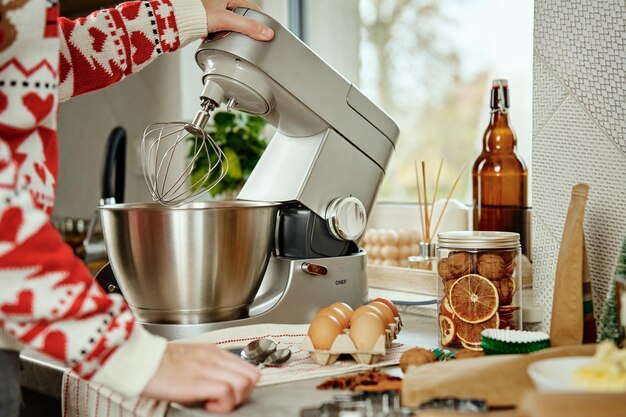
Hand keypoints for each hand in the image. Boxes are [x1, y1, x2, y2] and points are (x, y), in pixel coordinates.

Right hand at [142, 343, 259, 412]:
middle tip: (225, 401)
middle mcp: (215, 357)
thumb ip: (209, 367)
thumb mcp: (191, 359)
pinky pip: (227, 392)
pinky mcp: (198, 382)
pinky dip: (223, 404)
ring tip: (215, 403)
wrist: (138, 361)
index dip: (244, 386)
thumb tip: (220, 383)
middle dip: (243, 394)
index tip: (231, 395)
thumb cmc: (158, 363)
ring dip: (234, 399)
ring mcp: (208, 368)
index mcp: (214, 351)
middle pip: (252, 376)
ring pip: (244, 383)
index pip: (248, 367)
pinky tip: (207, 404)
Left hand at [201, 0, 273, 40]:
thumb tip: (266, 33)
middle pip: (241, 17)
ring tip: (229, 39)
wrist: (175, 21)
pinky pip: (218, 29)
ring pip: (229, 24)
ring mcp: (212, 11)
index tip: (266, 29)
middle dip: (244, 28)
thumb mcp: (226, 20)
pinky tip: (217, 40)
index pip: (252, 8)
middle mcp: (220, 2)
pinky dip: (219, 36)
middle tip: (248, 38)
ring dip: (230, 33)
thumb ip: (247, 27)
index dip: (260, 19)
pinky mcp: (205, 21)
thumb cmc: (194, 13)